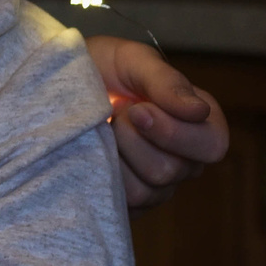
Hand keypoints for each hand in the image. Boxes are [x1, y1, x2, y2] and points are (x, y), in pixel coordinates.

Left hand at [86, 32, 228, 211]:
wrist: (53, 87)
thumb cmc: (99, 68)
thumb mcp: (131, 60)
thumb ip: (165, 81)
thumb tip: (198, 111)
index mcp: (198, 125)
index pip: (211, 146)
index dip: (173, 131)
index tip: (135, 109)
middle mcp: (183, 160)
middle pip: (172, 170)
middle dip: (133, 139)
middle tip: (114, 115)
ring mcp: (155, 186)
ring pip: (144, 191)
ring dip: (113, 156)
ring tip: (101, 132)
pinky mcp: (124, 203)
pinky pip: (119, 205)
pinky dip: (99, 177)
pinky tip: (90, 153)